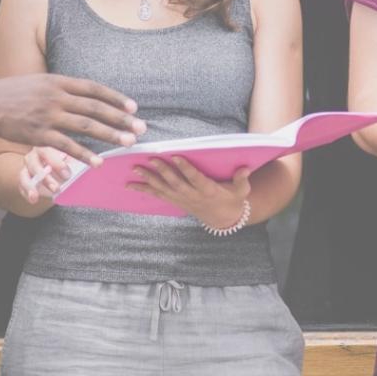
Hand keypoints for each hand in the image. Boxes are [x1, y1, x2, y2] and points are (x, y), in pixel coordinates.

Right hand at [0, 74, 145, 164]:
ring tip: (128, 142)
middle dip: (121, 118)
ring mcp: (49, 116)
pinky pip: (67, 146)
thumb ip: (62, 87)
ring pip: (86, 126)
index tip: (133, 107)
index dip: (115, 98)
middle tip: (141, 127)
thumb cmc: (13, 92)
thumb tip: (85, 93)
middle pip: (95, 108)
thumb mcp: (40, 81)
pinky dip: (84, 154)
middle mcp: (57, 97)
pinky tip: (98, 161)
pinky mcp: (39, 135)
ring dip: (110, 135)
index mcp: (59, 82)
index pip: (94, 89)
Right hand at [18, 146, 74, 205]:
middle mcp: (35, 154)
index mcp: (48, 146)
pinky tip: (33, 199)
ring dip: (32, 186)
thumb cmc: (67, 163)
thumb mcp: (74, 161)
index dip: (57, 163)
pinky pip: (21, 185)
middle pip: (35, 164)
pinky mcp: (23, 178)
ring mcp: (27, 166)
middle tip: (56, 189)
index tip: (67, 175)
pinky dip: (27, 193)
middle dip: (46, 177)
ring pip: (25, 175)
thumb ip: (79, 163)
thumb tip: (92, 168)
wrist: (58, 170)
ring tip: (36, 197)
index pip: (50, 151)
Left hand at [129, 156, 251, 229]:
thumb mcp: (242, 191)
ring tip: (136, 169)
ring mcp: (182, 200)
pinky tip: (130, 185)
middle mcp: (193, 196)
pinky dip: (144, 190)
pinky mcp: (176, 201)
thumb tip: (245, 168)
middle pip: (176, 184)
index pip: (196, 179)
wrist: (224, 219)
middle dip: (163, 171)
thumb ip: (242, 180)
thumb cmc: (233, 199)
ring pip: (164, 189)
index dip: (186, 168)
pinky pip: (158, 195)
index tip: (176, 156)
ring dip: (149, 180)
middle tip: (151, 159)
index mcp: (209, 191)